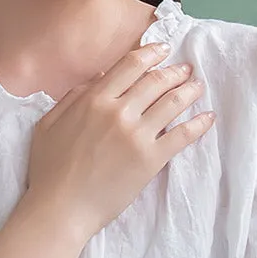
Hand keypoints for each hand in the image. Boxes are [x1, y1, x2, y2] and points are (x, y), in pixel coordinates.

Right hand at [27, 41, 214, 239]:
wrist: (60, 208)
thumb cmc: (48, 169)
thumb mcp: (49, 123)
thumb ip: (73, 97)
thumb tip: (100, 78)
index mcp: (94, 100)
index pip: (130, 66)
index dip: (151, 54)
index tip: (163, 50)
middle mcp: (119, 112)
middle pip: (155, 82)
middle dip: (174, 72)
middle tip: (186, 69)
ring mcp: (137, 135)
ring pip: (172, 103)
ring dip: (189, 91)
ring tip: (198, 87)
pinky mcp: (151, 159)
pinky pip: (182, 135)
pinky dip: (198, 124)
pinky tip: (208, 118)